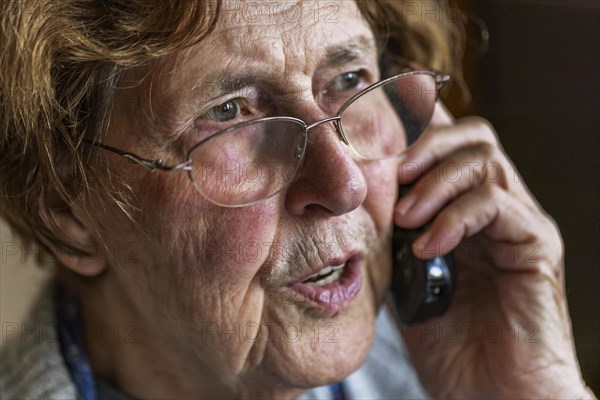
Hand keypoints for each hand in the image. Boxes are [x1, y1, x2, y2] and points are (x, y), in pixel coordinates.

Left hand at [393, 107, 593, 398]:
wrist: (491, 393)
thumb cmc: (447, 340)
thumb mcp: (402, 278)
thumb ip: (390, 238)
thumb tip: (353, 201)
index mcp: (463, 209)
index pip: (445, 144)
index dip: (411, 132)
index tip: (370, 144)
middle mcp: (495, 207)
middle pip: (471, 136)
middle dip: (423, 146)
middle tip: (389, 176)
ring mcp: (517, 223)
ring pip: (484, 159)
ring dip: (435, 181)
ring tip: (404, 219)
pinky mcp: (535, 246)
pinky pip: (497, 205)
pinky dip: (456, 217)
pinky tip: (429, 246)